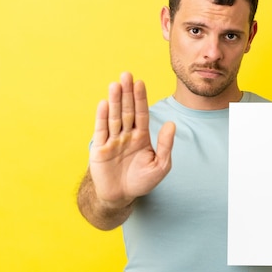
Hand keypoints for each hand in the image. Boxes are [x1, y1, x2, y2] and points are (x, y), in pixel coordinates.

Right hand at [89, 72, 175, 208]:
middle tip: (126, 74)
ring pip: (114, 117)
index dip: (141, 98)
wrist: (121, 196)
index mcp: (141, 136)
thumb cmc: (142, 181)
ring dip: (115, 100)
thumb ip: (165, 145)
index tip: (140, 82)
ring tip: (115, 84)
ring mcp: (112, 140)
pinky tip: (104, 103)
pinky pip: (101, 130)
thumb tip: (171, 124)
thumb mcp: (160, 165)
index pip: (141, 113)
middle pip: (127, 110)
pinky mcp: (99, 148)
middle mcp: (126, 134)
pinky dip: (102, 117)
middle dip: (127, 93)